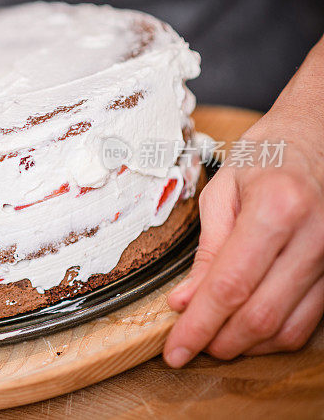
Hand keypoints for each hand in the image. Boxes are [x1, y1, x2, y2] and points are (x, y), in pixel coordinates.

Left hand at [163, 39, 323, 366]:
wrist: (321, 133)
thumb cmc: (269, 152)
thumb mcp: (224, 189)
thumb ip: (206, 248)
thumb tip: (185, 300)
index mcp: (276, 209)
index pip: (229, 286)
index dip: (198, 325)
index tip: (173, 349)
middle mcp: (313, 238)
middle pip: (260, 315)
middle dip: (218, 342)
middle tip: (188, 346)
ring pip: (287, 328)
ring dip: (245, 345)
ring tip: (213, 338)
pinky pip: (308, 320)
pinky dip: (273, 335)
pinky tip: (246, 328)